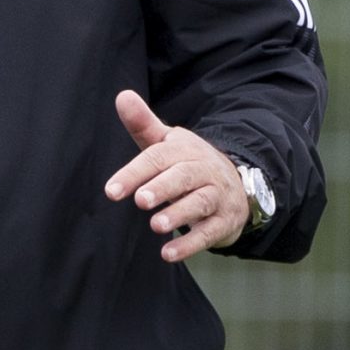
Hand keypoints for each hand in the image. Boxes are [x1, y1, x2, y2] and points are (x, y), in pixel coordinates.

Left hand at [103, 90, 247, 263]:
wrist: (237, 183)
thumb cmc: (187, 164)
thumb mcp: (167, 143)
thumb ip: (143, 124)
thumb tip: (121, 95)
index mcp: (184, 150)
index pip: (159, 157)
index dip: (135, 172)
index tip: (112, 190)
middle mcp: (203, 170)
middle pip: (184, 176)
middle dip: (163, 187)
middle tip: (141, 200)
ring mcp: (217, 195)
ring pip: (201, 202)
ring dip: (179, 214)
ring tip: (156, 225)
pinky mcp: (225, 220)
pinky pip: (210, 232)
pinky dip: (191, 244)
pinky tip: (168, 253)